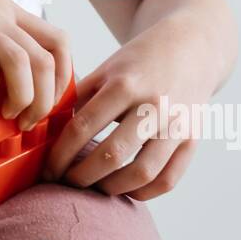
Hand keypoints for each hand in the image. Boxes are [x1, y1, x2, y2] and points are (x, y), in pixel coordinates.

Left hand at [42, 15, 217, 200]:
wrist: (191, 47)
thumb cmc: (139, 61)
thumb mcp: (106, 70)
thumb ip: (78, 98)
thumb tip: (47, 130)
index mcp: (124, 84)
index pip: (82, 127)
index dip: (60, 154)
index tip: (48, 170)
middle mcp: (153, 106)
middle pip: (112, 155)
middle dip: (81, 176)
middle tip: (65, 183)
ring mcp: (176, 124)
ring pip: (142, 173)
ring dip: (111, 188)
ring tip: (93, 188)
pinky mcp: (193, 139)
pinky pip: (168, 179)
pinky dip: (143, 193)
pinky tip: (124, 190)